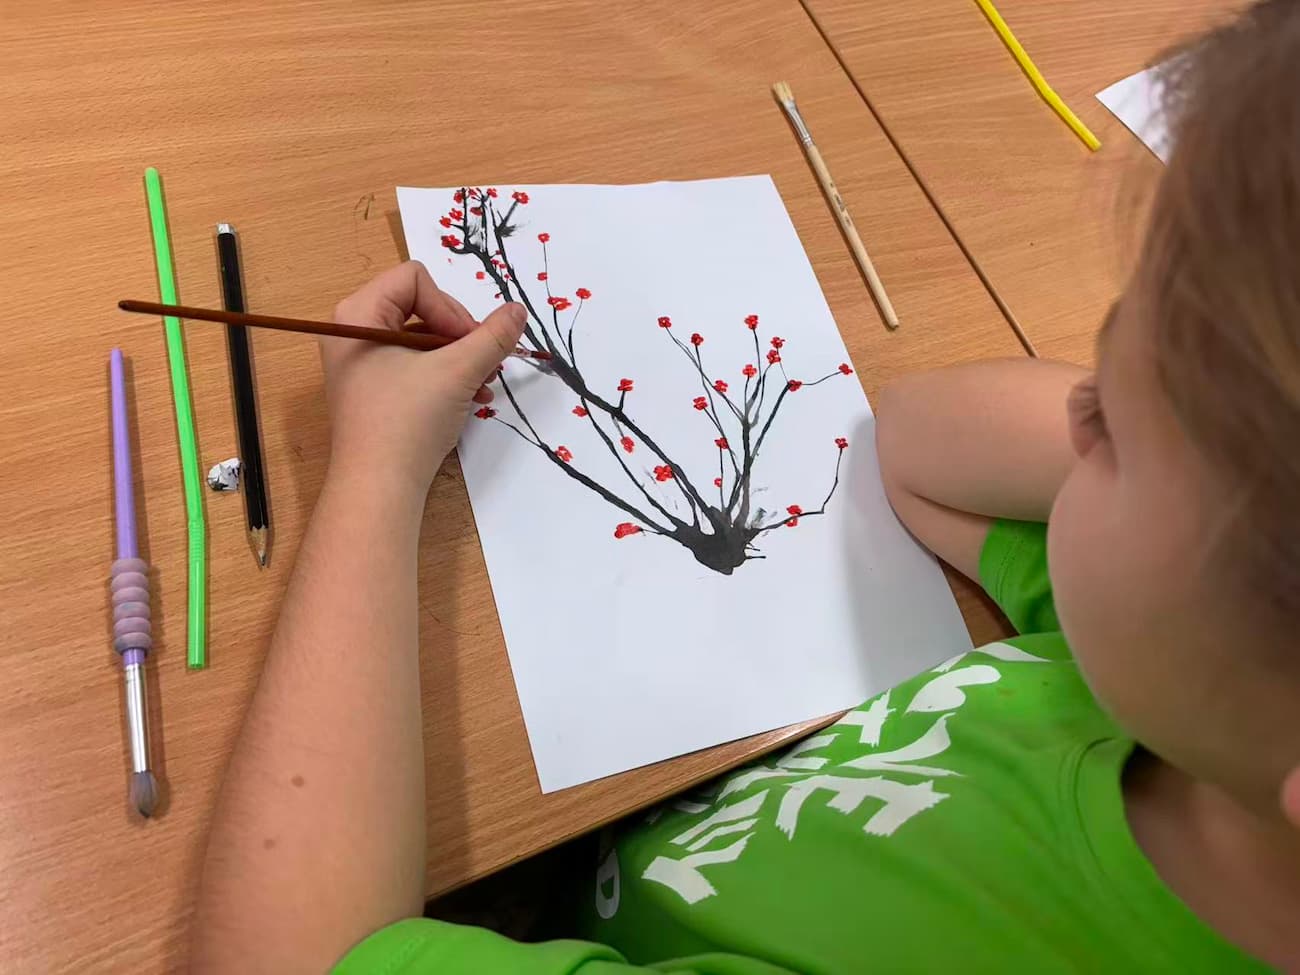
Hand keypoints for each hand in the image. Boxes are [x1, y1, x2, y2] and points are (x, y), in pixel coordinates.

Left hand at [320, 261, 526, 495]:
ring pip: (424, 339)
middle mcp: (354, 332)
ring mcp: (362, 363)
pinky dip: (446, 377)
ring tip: (483, 385)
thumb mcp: (458, 372)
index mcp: (359, 313)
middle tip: (483, 364)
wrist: (379, 487)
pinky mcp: (374, 390)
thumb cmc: (408, 420)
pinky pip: (415, 365)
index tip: (469, 343)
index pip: (415, 279)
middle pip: (421, 306)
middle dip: (460, 335)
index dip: (449, 307)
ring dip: (460, 358)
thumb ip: (493, 336)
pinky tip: (472, 399)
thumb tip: (518, 310)